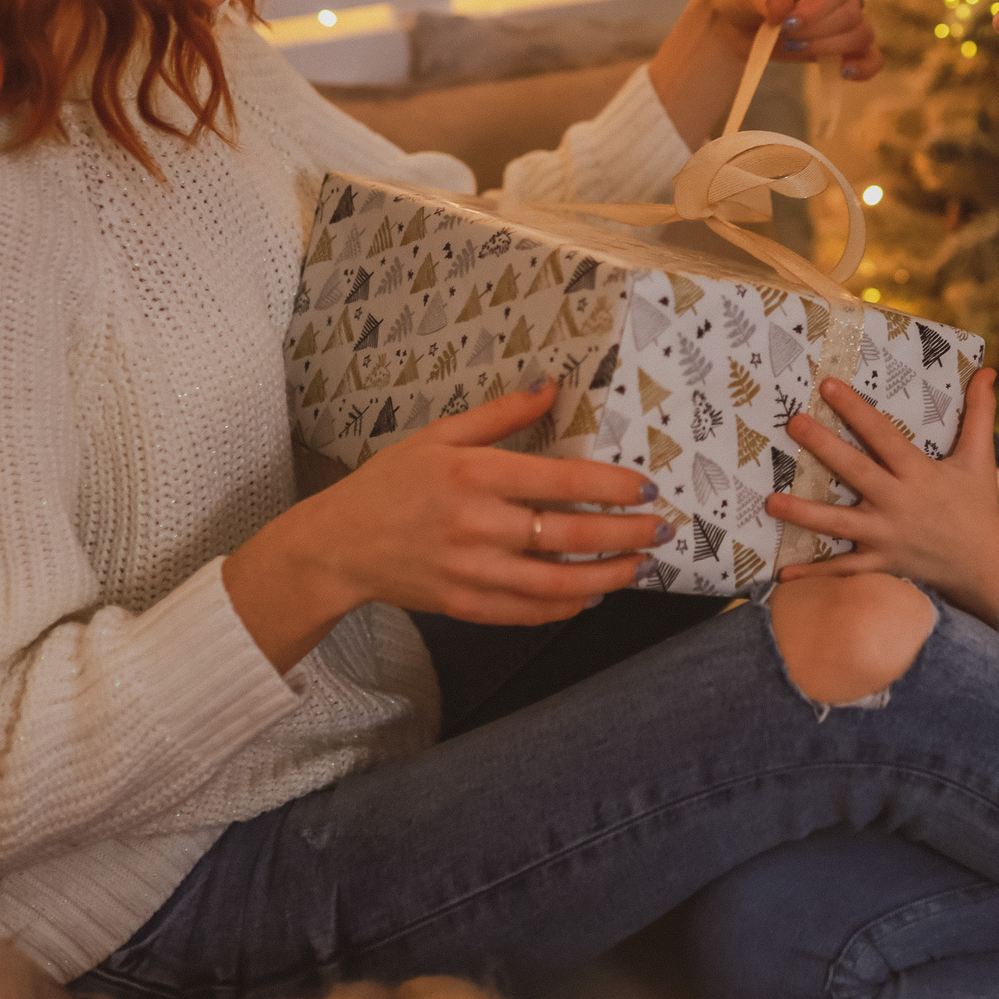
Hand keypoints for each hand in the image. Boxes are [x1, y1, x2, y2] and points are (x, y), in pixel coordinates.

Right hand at [226, 380, 665, 669]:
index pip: (563, 483)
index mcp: (475, 475)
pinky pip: (528, 612)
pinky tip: (591, 597)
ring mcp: (471, 571)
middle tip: (661, 531)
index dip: (613, 488)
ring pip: (558, 583)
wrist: (337, 546)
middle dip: (626, 535)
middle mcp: (478, 525)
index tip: (646, 489)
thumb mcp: (439, 435)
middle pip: (571, 537)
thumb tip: (552, 386)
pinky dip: (565, 607)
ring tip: (640, 567)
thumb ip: (500, 414)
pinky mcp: (464, 605)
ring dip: (608, 578)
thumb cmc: (390, 483)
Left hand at [696, 0, 878, 78]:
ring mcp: (847, 15)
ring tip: (792, 47)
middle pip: (850, 13)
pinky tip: (843, 73)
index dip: (817, 7)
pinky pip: (871, 57)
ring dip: (828, 48)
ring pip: (860, 35)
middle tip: (783, 36)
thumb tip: (782, 4)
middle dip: (817, 31)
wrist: (735, 20)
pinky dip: (864, 67)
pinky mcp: (844, 44)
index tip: (786, 22)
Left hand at [769, 369, 998, 624]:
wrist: (986, 564)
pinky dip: (815, 572)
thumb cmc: (978, 505)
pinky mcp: (881, 562)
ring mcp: (886, 534)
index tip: (828, 386)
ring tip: (771, 501)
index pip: (882, 435)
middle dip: (823, 447)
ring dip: (803, 513)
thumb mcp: (979, 457)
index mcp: (918, 472)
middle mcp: (898, 502)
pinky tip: (782, 572)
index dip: (856, 410)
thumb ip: (980, 413)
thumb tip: (989, 372)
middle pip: (854, 471)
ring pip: (839, 523)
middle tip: (793, 423)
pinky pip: (844, 568)